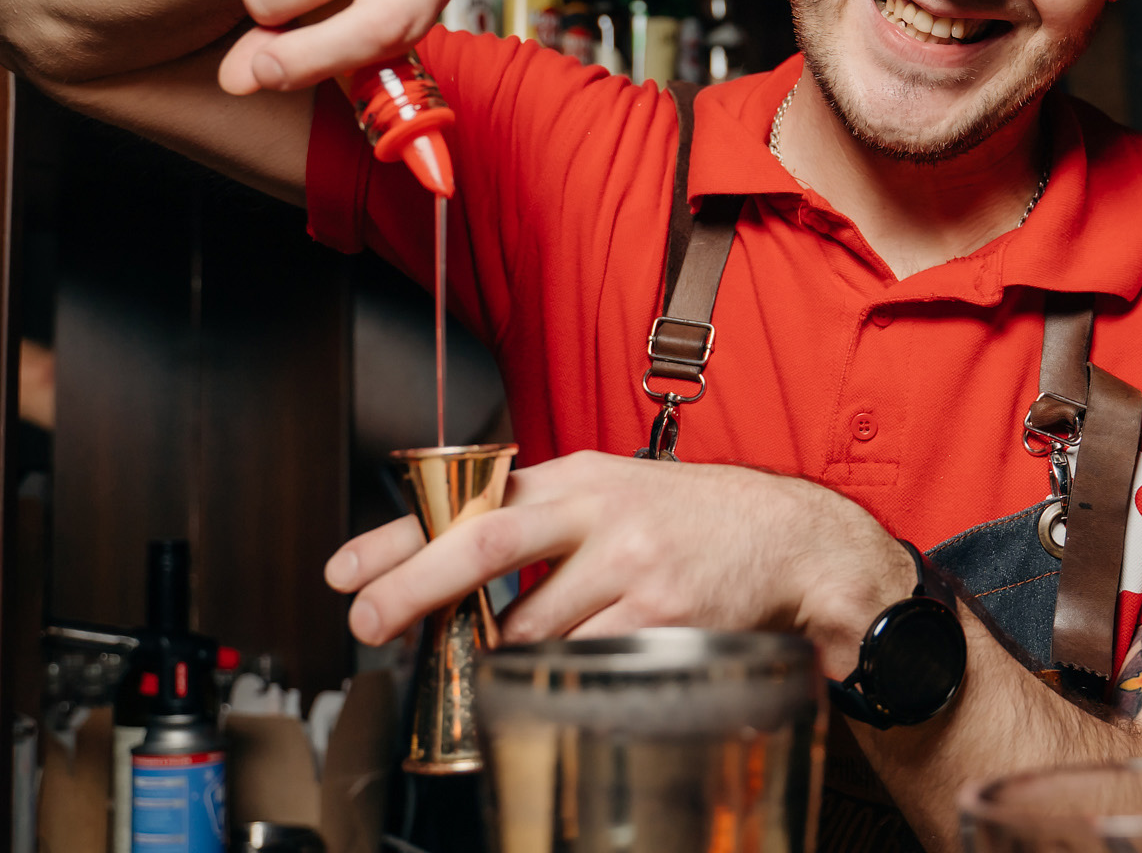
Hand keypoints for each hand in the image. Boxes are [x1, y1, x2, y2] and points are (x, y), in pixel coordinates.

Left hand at [324, 452, 916, 676]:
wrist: (789, 539)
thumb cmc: (693, 519)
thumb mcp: (615, 491)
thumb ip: (545, 515)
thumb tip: (453, 561)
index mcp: (578, 476)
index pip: (469, 498)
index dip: (398, 534)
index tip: (345, 571)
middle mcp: (599, 512)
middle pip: (483, 545)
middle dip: (412, 588)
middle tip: (368, 621)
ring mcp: (631, 563)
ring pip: (530, 625)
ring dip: (500, 651)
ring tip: (497, 655)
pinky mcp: (663, 612)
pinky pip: (584, 658)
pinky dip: (560, 672)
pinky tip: (563, 667)